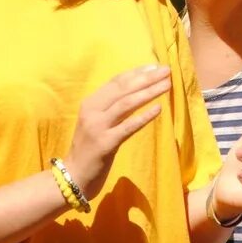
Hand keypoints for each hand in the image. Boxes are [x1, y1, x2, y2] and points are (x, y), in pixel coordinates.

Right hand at [64, 64, 171, 200]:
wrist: (74, 176)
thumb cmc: (90, 147)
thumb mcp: (98, 121)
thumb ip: (113, 106)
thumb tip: (139, 89)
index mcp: (90, 102)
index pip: (116, 81)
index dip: (137, 72)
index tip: (155, 66)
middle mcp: (92, 111)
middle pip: (123, 89)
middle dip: (147, 78)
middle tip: (167, 70)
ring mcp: (98, 127)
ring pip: (126, 104)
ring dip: (149, 92)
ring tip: (167, 85)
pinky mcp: (105, 144)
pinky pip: (128, 127)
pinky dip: (144, 117)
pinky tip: (158, 109)